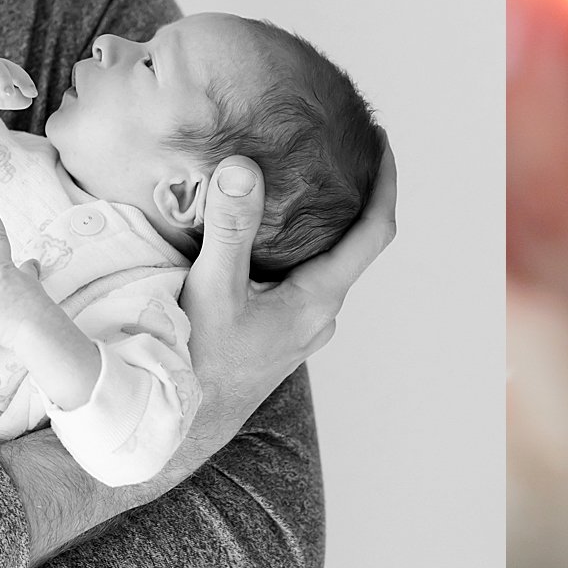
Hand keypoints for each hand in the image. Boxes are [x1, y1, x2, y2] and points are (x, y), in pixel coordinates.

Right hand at [180, 142, 397, 427]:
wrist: (180, 426)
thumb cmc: (200, 363)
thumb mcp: (213, 289)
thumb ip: (230, 229)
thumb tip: (246, 167)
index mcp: (319, 299)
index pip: (375, 232)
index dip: (387, 182)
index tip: (382, 141)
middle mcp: (321, 314)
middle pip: (355, 244)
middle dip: (355, 195)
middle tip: (342, 148)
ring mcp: (303, 328)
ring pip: (325, 264)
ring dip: (324, 224)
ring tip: (304, 180)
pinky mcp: (281, 334)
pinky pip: (302, 280)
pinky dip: (297, 248)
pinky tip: (268, 234)